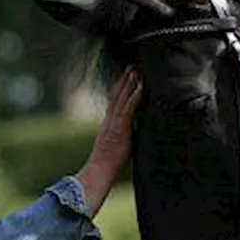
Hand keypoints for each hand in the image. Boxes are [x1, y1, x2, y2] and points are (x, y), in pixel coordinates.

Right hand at [76, 68, 142, 211]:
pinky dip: (134, 96)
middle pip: (116, 96)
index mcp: (108, 125)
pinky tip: (140, 87)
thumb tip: (128, 136)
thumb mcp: (114, 147)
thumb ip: (120, 137)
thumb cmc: (106, 164)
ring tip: (136, 71)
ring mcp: (114, 124)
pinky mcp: (120, 128)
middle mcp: (109, 121)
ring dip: (130, 84)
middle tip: (132, 67)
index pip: (113, 102)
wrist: (98, 172)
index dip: (119, 89)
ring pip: (122, 99)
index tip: (126, 78)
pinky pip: (128, 109)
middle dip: (124, 81)